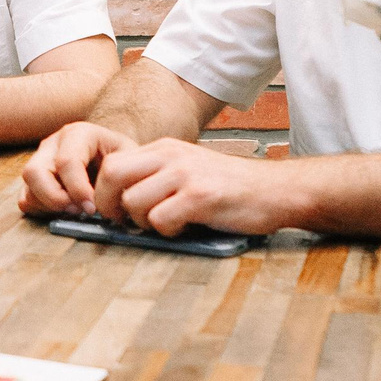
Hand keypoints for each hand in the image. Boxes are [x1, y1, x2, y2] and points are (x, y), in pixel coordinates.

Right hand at [19, 120, 133, 216]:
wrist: (119, 161)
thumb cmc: (124, 160)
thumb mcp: (129, 160)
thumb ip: (117, 176)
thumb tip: (104, 204)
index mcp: (78, 133)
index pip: (66, 161)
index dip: (77, 189)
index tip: (92, 208)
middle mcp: (53, 144)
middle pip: (34, 172)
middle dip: (54, 198)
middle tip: (77, 211)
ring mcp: (41, 161)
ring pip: (27, 187)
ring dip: (49, 205)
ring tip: (75, 211)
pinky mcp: (35, 180)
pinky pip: (26, 199)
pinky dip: (42, 210)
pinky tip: (64, 211)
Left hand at [92, 138, 291, 236]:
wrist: (276, 190)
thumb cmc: (230, 188)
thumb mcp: (189, 169)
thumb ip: (157, 178)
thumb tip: (119, 203)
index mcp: (165, 148)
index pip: (112, 164)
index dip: (104, 193)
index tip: (115, 213)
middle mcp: (171, 156)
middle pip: (111, 176)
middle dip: (109, 206)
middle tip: (125, 223)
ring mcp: (185, 174)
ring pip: (133, 202)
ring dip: (143, 223)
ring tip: (167, 223)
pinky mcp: (200, 197)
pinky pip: (160, 220)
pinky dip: (167, 231)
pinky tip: (186, 227)